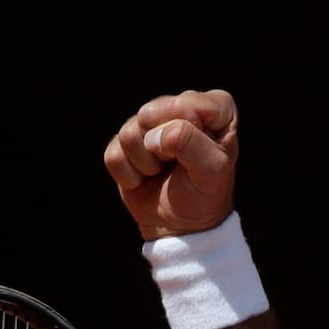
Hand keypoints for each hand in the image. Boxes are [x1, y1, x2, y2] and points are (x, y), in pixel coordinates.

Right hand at [104, 89, 238, 240]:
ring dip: (146, 164)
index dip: (187, 132)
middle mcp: (180, 107)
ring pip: (129, 133)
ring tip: (162, 172)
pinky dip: (130, 176)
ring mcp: (149, 123)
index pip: (189, 103)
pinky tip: (146, 178)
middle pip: (152, 112)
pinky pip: (114, 154)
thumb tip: (155, 135)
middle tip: (178, 165)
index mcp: (214, 108)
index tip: (198, 155)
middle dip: (162, 148)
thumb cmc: (204, 194)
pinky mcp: (123, 142)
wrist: (181, 225)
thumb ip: (190, 143)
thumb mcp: (211, 171)